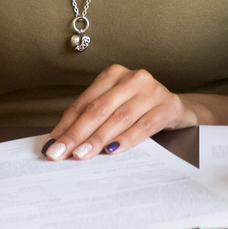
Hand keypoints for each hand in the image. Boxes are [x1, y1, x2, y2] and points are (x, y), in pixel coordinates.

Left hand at [44, 64, 197, 160]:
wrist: (176, 108)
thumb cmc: (139, 108)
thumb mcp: (115, 105)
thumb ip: (92, 118)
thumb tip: (60, 141)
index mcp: (114, 74)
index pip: (85, 103)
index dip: (66, 124)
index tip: (51, 144)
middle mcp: (134, 78)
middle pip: (100, 109)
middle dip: (76, 133)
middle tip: (59, 152)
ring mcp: (153, 91)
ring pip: (120, 118)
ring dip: (98, 139)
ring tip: (81, 154)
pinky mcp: (168, 107)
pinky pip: (144, 126)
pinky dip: (126, 139)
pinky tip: (112, 150)